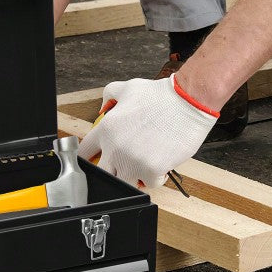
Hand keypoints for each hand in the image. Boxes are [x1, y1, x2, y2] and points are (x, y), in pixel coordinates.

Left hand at [79, 75, 218, 187]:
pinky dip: (156, 178)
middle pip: (103, 173)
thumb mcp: (128, 87)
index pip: (84, 152)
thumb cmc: (161, 95)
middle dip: (113, 170)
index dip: (89, 157)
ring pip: (125, 183)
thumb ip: (110, 95)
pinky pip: (150, 184)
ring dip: (134, 177)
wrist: (187, 101)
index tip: (96, 160)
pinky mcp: (152, 171)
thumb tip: (103, 107)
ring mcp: (133, 162)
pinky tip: (161, 166)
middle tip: (125, 165)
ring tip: (144, 166)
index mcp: (107, 129)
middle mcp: (116, 148)